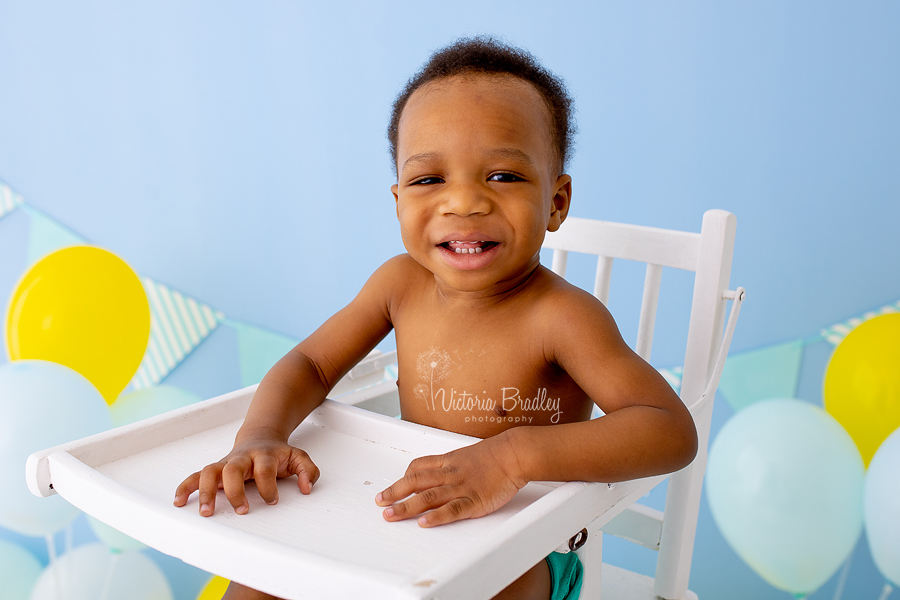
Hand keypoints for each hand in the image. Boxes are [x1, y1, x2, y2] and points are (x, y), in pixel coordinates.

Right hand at [173, 429, 319, 516]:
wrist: (261, 436)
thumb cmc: (278, 453)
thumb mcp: (299, 457)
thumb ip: (308, 471)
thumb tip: (306, 488)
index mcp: (263, 454)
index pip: (264, 469)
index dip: (268, 486)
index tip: (272, 501)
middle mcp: (242, 457)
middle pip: (233, 469)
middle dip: (235, 491)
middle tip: (242, 510)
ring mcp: (226, 463)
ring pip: (210, 471)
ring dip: (206, 491)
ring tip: (206, 512)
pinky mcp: (215, 469)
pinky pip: (196, 475)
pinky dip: (186, 487)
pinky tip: (179, 501)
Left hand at [375, 432, 526, 526]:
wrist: (514, 453)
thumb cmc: (495, 455)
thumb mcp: (467, 455)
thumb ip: (452, 466)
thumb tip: (438, 475)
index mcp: (448, 462)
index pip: (418, 468)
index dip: (402, 479)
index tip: (391, 490)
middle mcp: (450, 474)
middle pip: (416, 482)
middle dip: (395, 493)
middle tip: (380, 503)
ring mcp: (461, 487)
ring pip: (428, 497)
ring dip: (407, 507)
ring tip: (391, 515)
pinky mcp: (474, 501)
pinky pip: (453, 509)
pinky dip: (437, 516)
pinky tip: (424, 523)